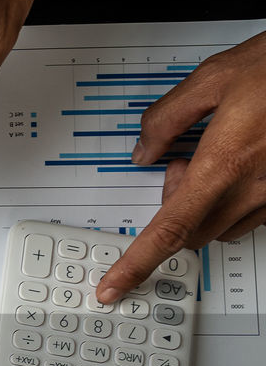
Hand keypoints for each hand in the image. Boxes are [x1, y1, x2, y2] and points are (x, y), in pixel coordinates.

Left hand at [97, 32, 265, 303]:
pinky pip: (252, 217)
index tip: (114, 286)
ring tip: (216, 157)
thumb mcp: (214, 78)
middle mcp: (254, 188)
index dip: (136, 263)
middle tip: (179, 164)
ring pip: (221, 228)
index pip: (169, 228)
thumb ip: (168, 118)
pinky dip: (233, 201)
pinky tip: (242, 164)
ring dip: (204, 206)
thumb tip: (144, 150)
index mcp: (224, 163)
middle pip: (191, 233)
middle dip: (173, 209)